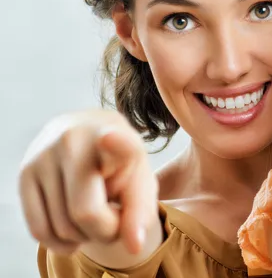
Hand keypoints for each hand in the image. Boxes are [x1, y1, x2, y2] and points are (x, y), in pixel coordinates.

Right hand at [18, 109, 157, 254]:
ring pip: (61, 228)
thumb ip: (140, 213)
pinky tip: (75, 230)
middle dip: (105, 231)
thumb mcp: (140, 181)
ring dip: (84, 236)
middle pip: (86, 214)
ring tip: (95, 216)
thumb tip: (134, 246)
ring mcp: (44, 155)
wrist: (86, 133)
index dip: (116, 143)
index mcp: (114, 133)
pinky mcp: (24, 172)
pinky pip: (39, 229)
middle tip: (113, 216)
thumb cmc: (119, 163)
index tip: (109, 138)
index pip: (117, 142)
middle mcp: (74, 139)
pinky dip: (60, 242)